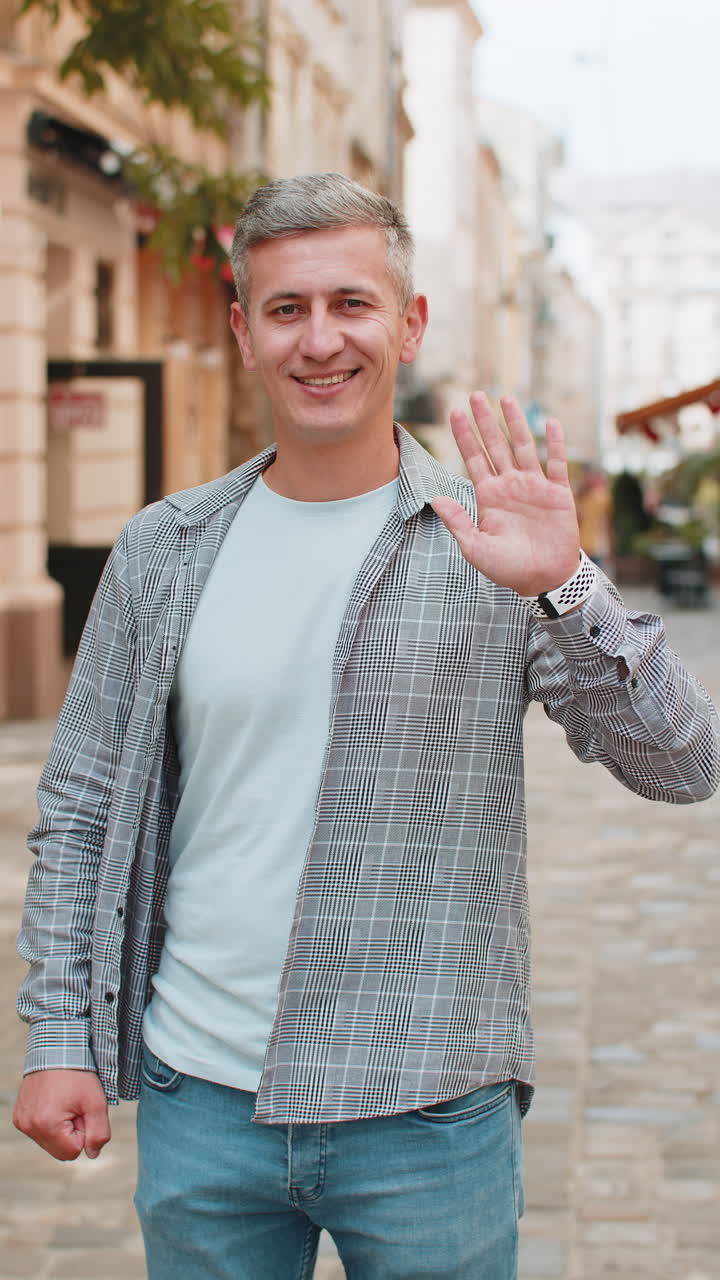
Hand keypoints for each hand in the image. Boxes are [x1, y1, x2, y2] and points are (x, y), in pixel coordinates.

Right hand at [13, 1069, 110, 1160]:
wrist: (57, 1049)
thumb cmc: (78, 1075)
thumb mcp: (96, 1102)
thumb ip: (99, 1133)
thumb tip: (93, 1154)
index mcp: (46, 1125)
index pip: (74, 1151)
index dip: (84, 1132)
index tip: (82, 1110)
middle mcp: (29, 1126)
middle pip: (60, 1151)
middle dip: (73, 1132)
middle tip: (75, 1107)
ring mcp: (22, 1122)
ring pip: (51, 1142)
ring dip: (62, 1128)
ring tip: (65, 1103)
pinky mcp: (19, 1116)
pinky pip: (40, 1132)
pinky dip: (51, 1122)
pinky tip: (54, 1102)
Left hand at [431, 392, 580, 596]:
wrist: (544, 579)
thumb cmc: (508, 568)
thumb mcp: (475, 548)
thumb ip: (457, 522)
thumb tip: (434, 499)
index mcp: (489, 496)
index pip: (474, 459)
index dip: (464, 436)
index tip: (454, 413)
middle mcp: (510, 485)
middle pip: (496, 445)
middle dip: (485, 420)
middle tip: (476, 395)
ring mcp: (534, 487)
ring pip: (523, 447)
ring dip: (515, 423)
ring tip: (506, 398)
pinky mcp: (558, 494)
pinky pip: (556, 464)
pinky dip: (554, 444)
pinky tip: (550, 422)